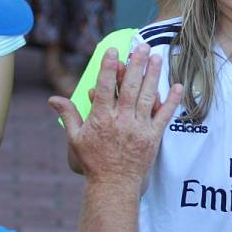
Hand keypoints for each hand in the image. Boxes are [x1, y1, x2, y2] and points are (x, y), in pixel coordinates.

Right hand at [50, 45, 181, 186]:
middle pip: (130, 88)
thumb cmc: (93, 161)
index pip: (105, 88)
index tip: (113, 51)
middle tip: (142, 47)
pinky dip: (172, 101)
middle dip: (137, 65)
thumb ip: (68, 115)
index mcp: (101, 118)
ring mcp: (139, 128)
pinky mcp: (153, 137)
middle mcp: (121, 120)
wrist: (113, 185)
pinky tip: (179, 86)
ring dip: (153, 76)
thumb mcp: (76, 138)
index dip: (109, 68)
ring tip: (157, 58)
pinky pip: (164, 116)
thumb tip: (52, 99)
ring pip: (148, 97)